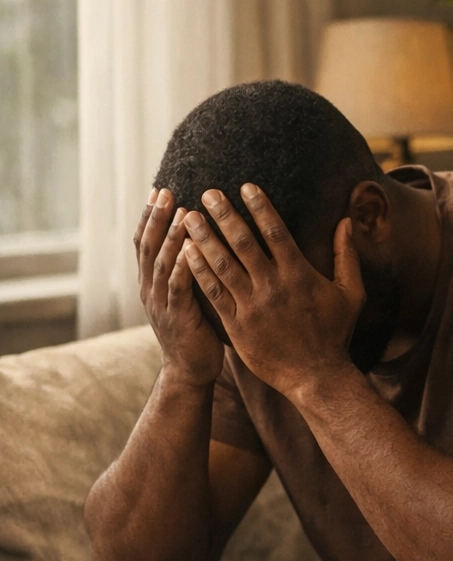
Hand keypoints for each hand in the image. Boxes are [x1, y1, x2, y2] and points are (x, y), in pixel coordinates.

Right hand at [134, 187, 223, 385]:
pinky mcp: (178, 318)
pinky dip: (184, 266)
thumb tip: (200, 238)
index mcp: (152, 283)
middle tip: (166, 192)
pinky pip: (179, 288)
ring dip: (171, 236)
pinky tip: (192, 248)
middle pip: (148, 247)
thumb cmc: (196, 330)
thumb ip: (188, 270)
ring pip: (162, 264)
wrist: (190, 370)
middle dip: (156, 218)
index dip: (149, 217)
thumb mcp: (188, 295)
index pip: (145, 243)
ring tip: (182, 212)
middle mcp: (151, 290)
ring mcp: (161, 304)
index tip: (159, 190)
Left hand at [181, 185, 364, 398]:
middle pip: (244, 243)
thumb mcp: (351, 293)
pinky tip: (187, 253)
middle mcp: (273, 286)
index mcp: (299, 275)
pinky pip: (214, 293)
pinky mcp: (237, 324)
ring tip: (190, 218)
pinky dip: (200, 271)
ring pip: (223, 265)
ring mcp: (253, 305)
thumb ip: (346, 256)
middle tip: (208, 193)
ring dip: (204, 238)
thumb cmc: (336, 333)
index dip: (260, 207)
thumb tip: (347, 222)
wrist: (317, 376)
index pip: (276, 232)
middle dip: (225, 215)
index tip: (246, 186)